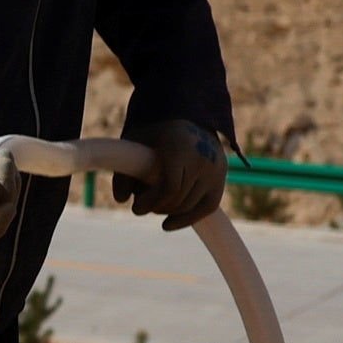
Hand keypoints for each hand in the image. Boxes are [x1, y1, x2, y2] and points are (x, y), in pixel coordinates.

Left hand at [122, 113, 229, 229]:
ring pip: (191, 206)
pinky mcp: (221, 178)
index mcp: (181, 148)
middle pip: (179, 199)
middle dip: (157, 207)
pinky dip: (188, 219)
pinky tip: (168, 225)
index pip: (171, 188)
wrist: (187, 117)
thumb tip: (121, 200)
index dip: (151, 203)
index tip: (136, 208)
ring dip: (170, 212)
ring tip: (154, 207)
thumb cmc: (155, 133)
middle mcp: (203, 158)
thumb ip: (124, 169)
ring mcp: (216, 168)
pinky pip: (207, 207)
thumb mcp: (134, 144)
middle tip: (141, 207)